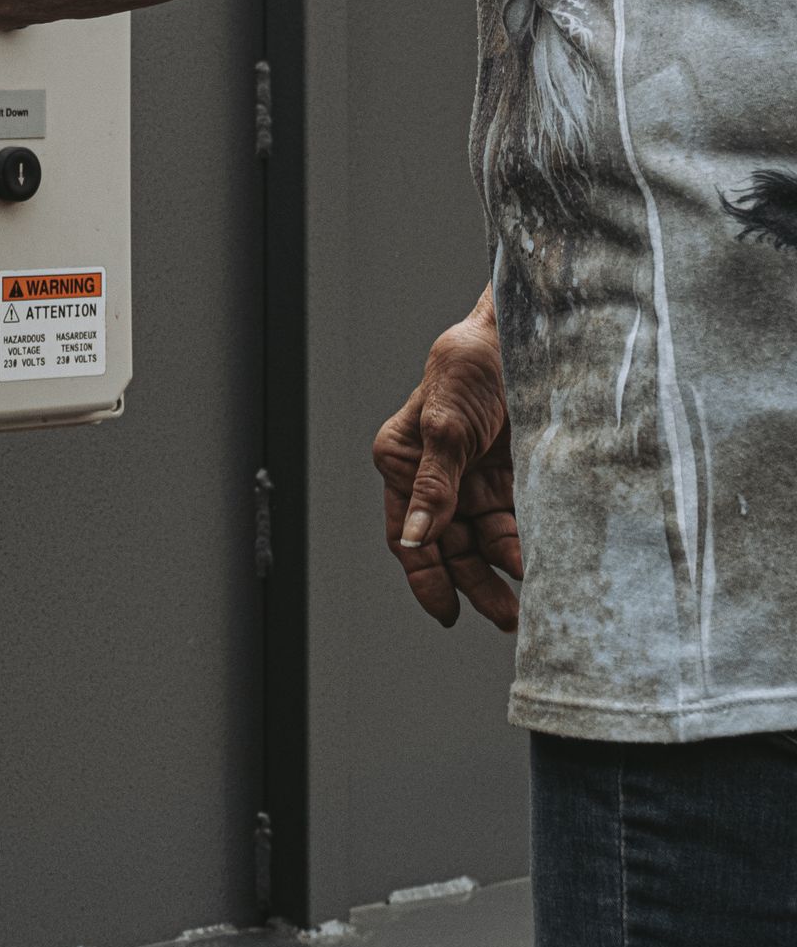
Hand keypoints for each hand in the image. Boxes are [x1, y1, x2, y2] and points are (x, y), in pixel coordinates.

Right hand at [371, 287, 520, 630]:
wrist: (533, 331)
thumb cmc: (474, 359)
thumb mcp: (448, 421)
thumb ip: (435, 482)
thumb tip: (417, 536)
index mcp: (404, 460)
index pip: (407, 532)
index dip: (425, 576)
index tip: (449, 613)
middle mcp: (436, 476)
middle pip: (448, 546)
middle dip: (472, 584)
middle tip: (505, 615)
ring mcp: (475, 479)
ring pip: (484, 542)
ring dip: (503, 572)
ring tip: (529, 600)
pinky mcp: (512, 477)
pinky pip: (516, 523)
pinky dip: (526, 546)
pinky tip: (542, 563)